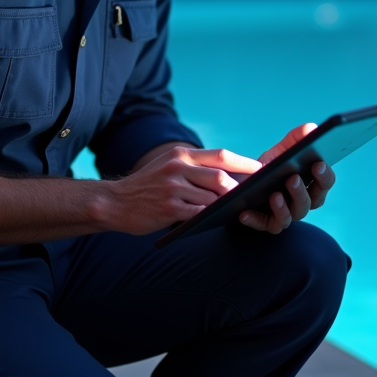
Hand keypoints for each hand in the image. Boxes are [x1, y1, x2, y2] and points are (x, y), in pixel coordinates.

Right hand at [106, 146, 260, 234]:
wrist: (114, 202)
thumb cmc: (147, 187)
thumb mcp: (168, 166)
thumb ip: (193, 168)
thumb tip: (229, 180)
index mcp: (181, 154)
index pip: (221, 155)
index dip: (244, 163)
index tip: (262, 169)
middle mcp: (178, 167)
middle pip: (221, 177)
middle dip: (239, 189)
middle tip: (254, 196)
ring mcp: (173, 188)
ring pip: (212, 198)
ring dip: (225, 206)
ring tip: (237, 210)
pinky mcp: (169, 208)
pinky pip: (199, 214)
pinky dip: (211, 218)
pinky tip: (217, 221)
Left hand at [239, 123, 335, 233]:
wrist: (245, 182)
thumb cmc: (270, 167)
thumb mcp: (281, 150)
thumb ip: (296, 139)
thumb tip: (311, 128)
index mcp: (311, 185)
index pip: (325, 183)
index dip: (325, 175)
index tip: (318, 163)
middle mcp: (302, 203)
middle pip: (310, 202)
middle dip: (302, 191)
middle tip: (293, 177)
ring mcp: (285, 215)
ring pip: (291, 216)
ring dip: (283, 207)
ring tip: (274, 195)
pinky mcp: (266, 223)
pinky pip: (263, 224)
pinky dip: (255, 219)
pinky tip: (245, 212)